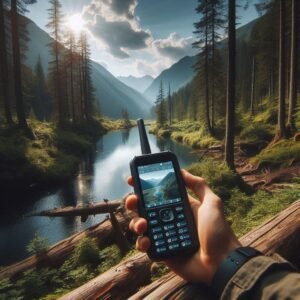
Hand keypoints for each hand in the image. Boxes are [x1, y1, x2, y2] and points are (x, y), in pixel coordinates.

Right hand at [125, 169, 240, 283]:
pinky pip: (145, 244)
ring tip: (142, 225)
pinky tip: (147, 241)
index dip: (144, 186)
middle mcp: (168, 218)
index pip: (158, 193)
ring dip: (136, 222)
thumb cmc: (218, 232)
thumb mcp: (212, 203)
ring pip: (141, 225)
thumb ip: (199, 185)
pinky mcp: (161, 251)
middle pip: (144, 207)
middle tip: (133, 200)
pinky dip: (141, 242)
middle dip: (134, 202)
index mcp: (178, 206)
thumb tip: (182, 171)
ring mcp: (163, 235)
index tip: (133, 180)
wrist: (221, 263)